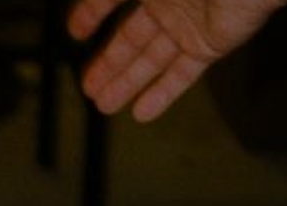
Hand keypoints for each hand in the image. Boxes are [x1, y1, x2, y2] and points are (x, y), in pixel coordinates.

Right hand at [69, 0, 282, 119]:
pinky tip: (142, 114)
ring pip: (151, 59)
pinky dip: (163, 94)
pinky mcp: (210, 44)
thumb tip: (85, 4)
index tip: (75, 33)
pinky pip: (182, 72)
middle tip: (86, 88)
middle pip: (131, 37)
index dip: (93, 13)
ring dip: (127, 83)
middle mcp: (168, 1)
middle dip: (108, 63)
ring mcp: (189, 25)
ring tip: (104, 105)